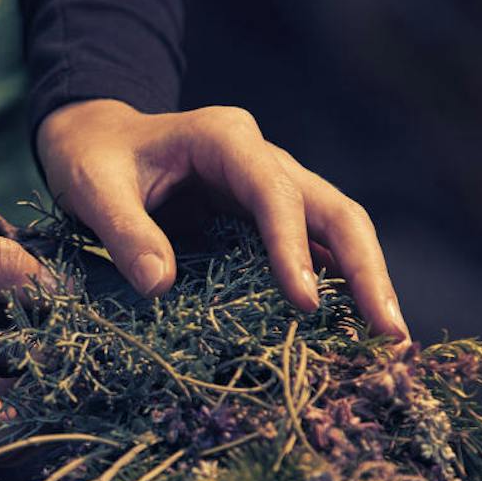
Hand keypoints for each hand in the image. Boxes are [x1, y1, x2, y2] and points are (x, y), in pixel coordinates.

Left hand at [36, 99, 407, 340]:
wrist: (98, 141)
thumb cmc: (94, 159)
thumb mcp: (93, 188)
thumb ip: (123, 232)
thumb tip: (159, 285)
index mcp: (226, 140)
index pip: (275, 192)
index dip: (292, 246)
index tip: (304, 303)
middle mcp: (264, 159)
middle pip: (334, 210)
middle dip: (365, 270)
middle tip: (388, 331)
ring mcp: (274, 189)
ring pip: (338, 230)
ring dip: (365, 283)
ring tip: (388, 341)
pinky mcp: (269, 220)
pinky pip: (315, 251)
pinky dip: (337, 289)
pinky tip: (351, 333)